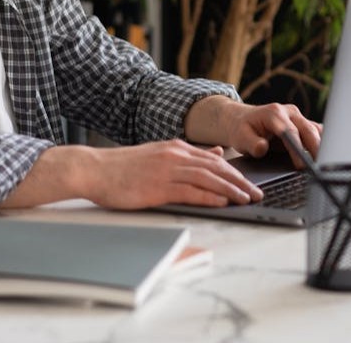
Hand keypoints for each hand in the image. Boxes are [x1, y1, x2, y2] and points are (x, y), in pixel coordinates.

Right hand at [85, 140, 262, 207]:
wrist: (93, 169)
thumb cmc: (123, 167)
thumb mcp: (159, 153)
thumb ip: (188, 155)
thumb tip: (215, 155)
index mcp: (176, 148)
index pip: (214, 160)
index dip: (236, 172)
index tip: (250, 183)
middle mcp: (175, 156)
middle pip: (216, 168)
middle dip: (240, 182)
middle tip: (257, 194)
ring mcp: (166, 170)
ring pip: (207, 179)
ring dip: (230, 190)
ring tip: (246, 199)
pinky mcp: (156, 187)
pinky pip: (188, 192)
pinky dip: (208, 197)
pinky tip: (222, 202)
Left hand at [185, 96, 322, 163]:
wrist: (243, 119)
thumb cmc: (242, 129)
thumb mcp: (240, 137)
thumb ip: (251, 143)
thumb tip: (262, 147)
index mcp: (274, 113)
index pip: (290, 131)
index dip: (297, 149)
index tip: (301, 164)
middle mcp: (289, 112)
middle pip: (308, 129)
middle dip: (316, 148)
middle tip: (320, 167)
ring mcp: (297, 117)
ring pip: (315, 130)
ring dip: (321, 145)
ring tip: (326, 164)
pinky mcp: (302, 123)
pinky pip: (316, 131)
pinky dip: (322, 142)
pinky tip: (327, 155)